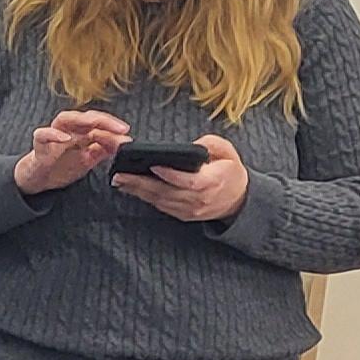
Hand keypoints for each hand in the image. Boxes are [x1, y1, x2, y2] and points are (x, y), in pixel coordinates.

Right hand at [12, 110, 130, 194]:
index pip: (99, 124)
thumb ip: (103, 151)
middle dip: (104, 120)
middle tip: (120, 129)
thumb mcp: (87, 161)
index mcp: (80, 133)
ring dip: (82, 120)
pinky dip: (53, 134)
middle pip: (86, 117)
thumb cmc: (60, 166)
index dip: (113, 127)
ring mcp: (53, 136)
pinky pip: (42, 135)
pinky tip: (65, 138)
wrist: (37, 180)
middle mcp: (68, 130)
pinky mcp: (39, 146)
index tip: (127, 134)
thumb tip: (123, 143)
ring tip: (96, 124)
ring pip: (65, 119)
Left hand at [118, 132, 249, 222]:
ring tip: (120, 180)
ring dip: (138, 191)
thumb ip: (210, 144)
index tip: (153, 166)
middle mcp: (199, 198)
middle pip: (167, 192)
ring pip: (160, 201)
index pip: (188, 181)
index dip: (170, 175)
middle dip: (141, 184)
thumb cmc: (230, 172)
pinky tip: (132, 189)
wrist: (238, 200)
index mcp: (212, 182)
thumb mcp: (227, 151)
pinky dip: (145, 197)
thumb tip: (192, 145)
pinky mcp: (183, 215)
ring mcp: (190, 209)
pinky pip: (161, 206)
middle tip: (121, 175)